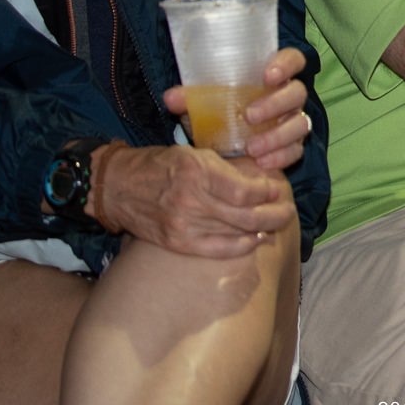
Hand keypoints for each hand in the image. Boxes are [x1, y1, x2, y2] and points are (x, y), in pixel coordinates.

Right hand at [93, 144, 296, 258]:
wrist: (116, 187)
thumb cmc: (158, 165)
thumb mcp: (192, 154)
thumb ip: (224, 168)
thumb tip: (258, 180)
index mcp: (196, 171)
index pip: (245, 191)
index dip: (268, 193)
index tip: (278, 189)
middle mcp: (191, 200)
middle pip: (246, 216)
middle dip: (273, 215)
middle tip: (288, 212)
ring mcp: (183, 225)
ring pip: (235, 233)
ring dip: (261, 230)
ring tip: (276, 225)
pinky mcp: (177, 243)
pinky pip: (217, 250)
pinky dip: (240, 247)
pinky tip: (254, 240)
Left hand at [162, 46, 313, 172]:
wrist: (226, 141)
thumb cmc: (222, 110)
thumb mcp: (205, 102)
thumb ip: (191, 97)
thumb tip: (171, 97)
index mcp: (273, 75)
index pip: (293, 60)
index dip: (285, 65)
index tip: (267, 76)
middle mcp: (289, 96)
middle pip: (297, 92)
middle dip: (275, 104)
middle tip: (249, 116)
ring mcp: (294, 120)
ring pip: (300, 123)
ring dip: (277, 136)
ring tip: (251, 147)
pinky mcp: (293, 145)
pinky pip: (295, 150)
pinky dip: (280, 157)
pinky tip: (262, 162)